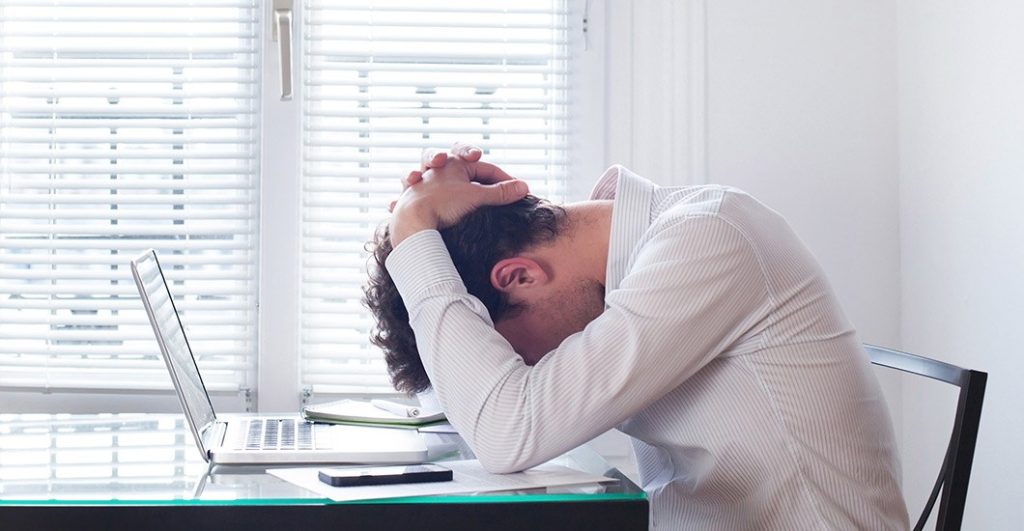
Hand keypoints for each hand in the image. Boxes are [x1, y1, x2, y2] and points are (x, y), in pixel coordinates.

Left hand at [389, 156, 528, 246]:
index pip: (487, 168)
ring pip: (434, 173)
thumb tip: (523, 187)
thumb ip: (500, 193)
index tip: (518, 192)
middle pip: (461, 165)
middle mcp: (437, 168)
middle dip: (478, 174)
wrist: (412, 220)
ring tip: (451, 183)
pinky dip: (418, 194)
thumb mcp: (478, 198)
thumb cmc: (443, 204)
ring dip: (442, 176)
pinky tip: (414, 199)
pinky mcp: (410, 197)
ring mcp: (423, 182)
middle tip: (490, 183)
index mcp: (454, 162)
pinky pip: (415, 191)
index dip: (505, 180)